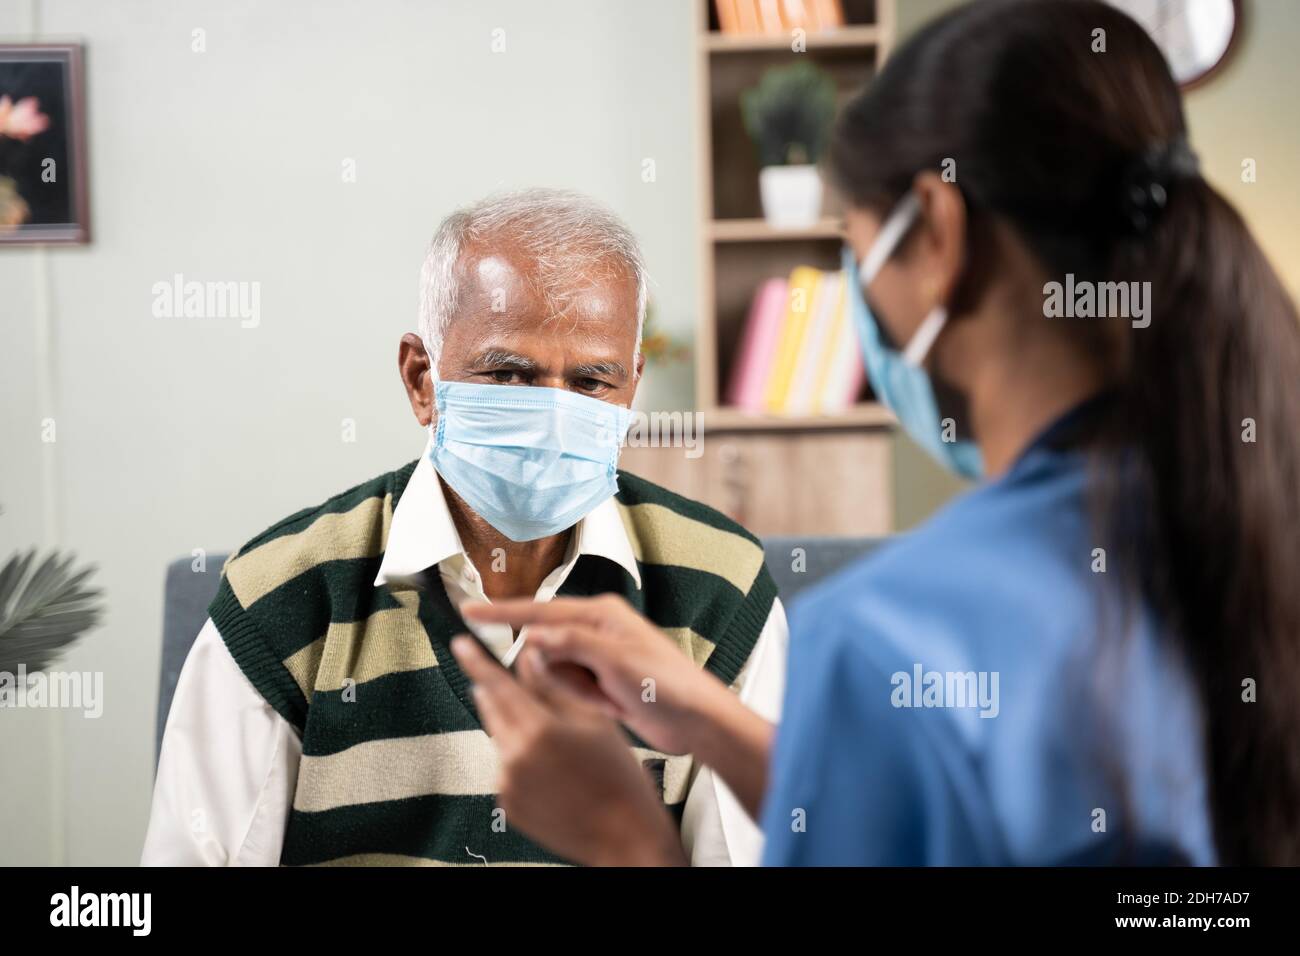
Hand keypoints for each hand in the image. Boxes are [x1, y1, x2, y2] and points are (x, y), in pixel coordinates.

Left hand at [450, 635, 686, 866]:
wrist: (623, 836)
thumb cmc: (617, 776)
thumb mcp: (594, 720)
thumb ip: (553, 687)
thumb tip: (530, 658)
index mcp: (538, 730)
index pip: (497, 685)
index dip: (476, 662)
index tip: (460, 644)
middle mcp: (514, 757)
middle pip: (493, 710)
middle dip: (501, 695)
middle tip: (523, 691)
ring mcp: (507, 784)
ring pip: (501, 740)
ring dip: (517, 730)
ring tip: (558, 746)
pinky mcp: (507, 805)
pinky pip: (506, 769)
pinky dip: (521, 761)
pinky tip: (553, 771)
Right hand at [461, 594, 726, 755]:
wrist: (695, 719)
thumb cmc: (666, 683)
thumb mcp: (616, 660)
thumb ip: (572, 643)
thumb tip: (532, 633)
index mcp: (600, 613)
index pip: (540, 609)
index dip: (502, 613)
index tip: (468, 611)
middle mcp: (594, 629)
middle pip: (544, 646)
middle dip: (557, 673)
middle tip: (595, 688)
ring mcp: (596, 656)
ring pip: (553, 671)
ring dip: (573, 691)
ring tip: (610, 699)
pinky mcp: (599, 680)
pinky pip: (568, 688)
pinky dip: (581, 700)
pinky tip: (611, 706)